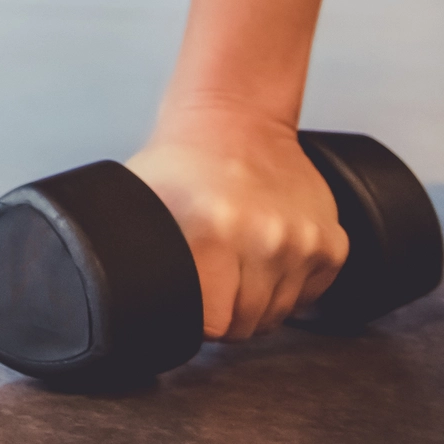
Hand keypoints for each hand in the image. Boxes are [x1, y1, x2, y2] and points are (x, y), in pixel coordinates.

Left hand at [127, 108, 347, 341]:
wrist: (237, 119)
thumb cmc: (183, 160)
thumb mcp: (141, 202)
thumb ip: (133, 255)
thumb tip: (110, 299)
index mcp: (214, 232)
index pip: (214, 324)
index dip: (198, 321)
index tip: (189, 306)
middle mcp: (266, 239)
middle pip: (248, 324)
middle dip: (227, 314)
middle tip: (211, 284)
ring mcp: (304, 242)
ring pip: (280, 313)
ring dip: (258, 302)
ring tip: (236, 266)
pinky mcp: (333, 243)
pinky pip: (309, 295)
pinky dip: (289, 287)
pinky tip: (265, 257)